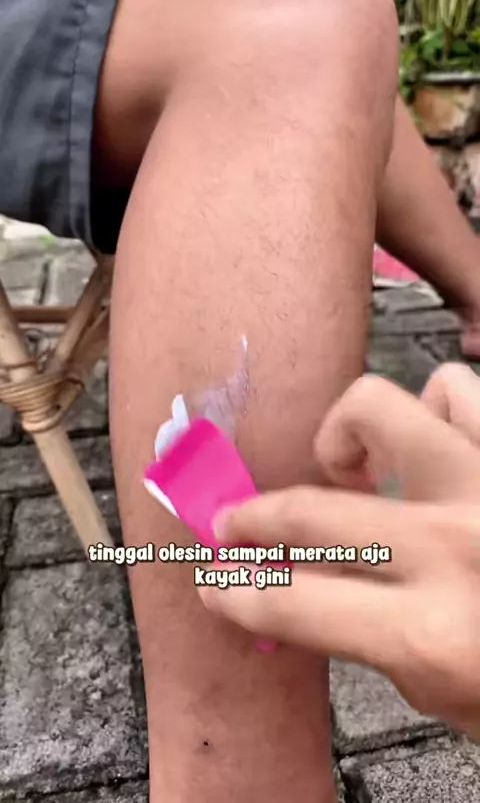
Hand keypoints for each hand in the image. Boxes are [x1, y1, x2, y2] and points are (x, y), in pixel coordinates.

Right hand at [198, 364, 479, 740]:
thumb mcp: (451, 697)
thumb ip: (378, 640)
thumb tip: (309, 587)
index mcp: (432, 633)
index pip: (292, 603)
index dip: (236, 593)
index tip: (215, 584)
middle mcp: (453, 546)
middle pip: (311, 507)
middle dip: (251, 517)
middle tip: (235, 521)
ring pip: (380, 407)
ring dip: (354, 439)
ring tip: (359, 470)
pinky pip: (458, 389)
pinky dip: (435, 411)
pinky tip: (435, 447)